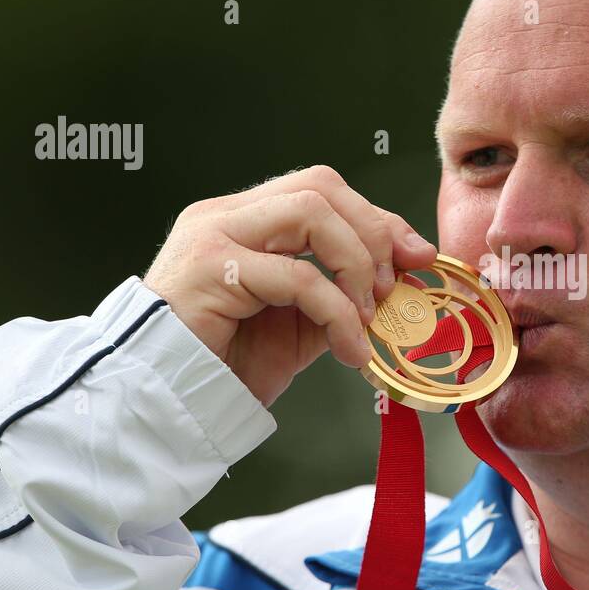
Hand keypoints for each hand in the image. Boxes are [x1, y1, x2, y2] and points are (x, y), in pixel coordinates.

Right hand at [143, 165, 436, 406]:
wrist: (171, 403)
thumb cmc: (230, 361)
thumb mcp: (302, 320)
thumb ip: (340, 290)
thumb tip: (399, 277)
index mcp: (246, 217)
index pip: (323, 188)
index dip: (377, 217)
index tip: (417, 255)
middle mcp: (226, 214)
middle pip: (320, 186)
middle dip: (373, 233)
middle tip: (390, 288)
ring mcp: (214, 236)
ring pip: (310, 214)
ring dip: (355, 264)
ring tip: (366, 317)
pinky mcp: (212, 270)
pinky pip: (298, 277)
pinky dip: (337, 313)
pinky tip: (349, 349)